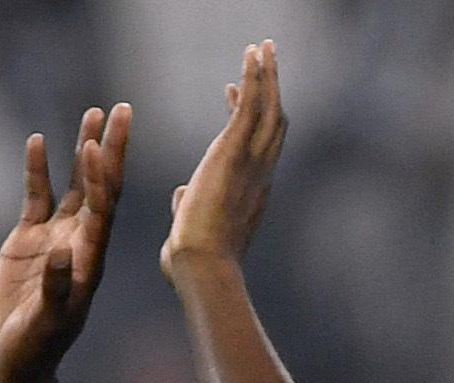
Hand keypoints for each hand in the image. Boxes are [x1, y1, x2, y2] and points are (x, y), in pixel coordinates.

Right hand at [0, 104, 129, 382]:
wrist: (12, 364)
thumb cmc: (34, 350)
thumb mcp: (47, 323)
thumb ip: (57, 290)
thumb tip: (64, 253)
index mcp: (91, 261)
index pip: (103, 209)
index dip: (102, 176)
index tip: (102, 144)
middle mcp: (80, 244)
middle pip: (99, 187)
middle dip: (110, 150)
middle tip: (122, 110)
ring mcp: (55, 239)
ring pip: (73, 185)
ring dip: (82, 151)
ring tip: (92, 114)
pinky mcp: (28, 240)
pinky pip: (37, 197)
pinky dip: (39, 170)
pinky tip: (39, 140)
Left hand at [161, 40, 284, 276]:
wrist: (202, 265)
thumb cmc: (194, 261)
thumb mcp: (190, 226)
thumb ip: (187, 205)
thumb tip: (180, 195)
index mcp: (250, 193)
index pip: (256, 147)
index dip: (249, 116)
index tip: (234, 91)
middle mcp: (259, 174)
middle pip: (273, 122)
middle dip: (270, 88)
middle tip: (267, 58)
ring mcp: (250, 162)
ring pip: (267, 109)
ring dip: (267, 75)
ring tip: (264, 46)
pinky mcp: (234, 152)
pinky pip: (250, 107)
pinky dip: (254, 79)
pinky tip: (252, 54)